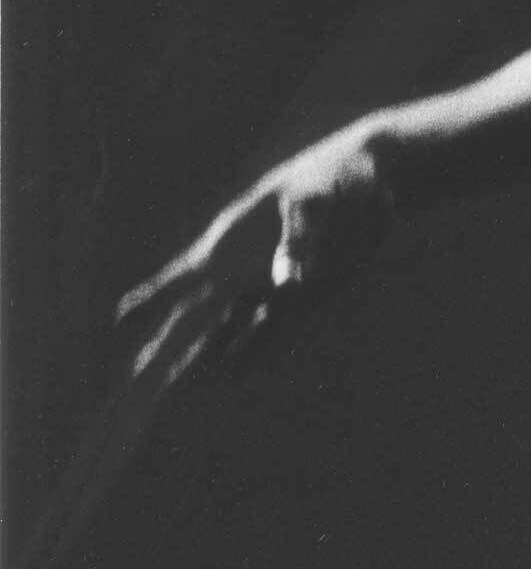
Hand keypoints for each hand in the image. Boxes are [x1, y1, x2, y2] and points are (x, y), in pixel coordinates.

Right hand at [116, 127, 393, 389]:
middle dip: (169, 345)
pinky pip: (271, 331)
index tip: (120, 320)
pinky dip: (252, 353)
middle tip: (138, 379)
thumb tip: (286, 283)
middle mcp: (245, 267)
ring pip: (229, 329)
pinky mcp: (306, 296)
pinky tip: (235, 376)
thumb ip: (298, 240)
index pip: (183, 278)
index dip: (152, 298)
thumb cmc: (333, 178)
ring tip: (175, 392)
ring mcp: (273, 284)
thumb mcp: (315, 203)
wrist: (371, 175)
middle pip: (199, 315)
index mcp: (235, 241)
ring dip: (206, 358)